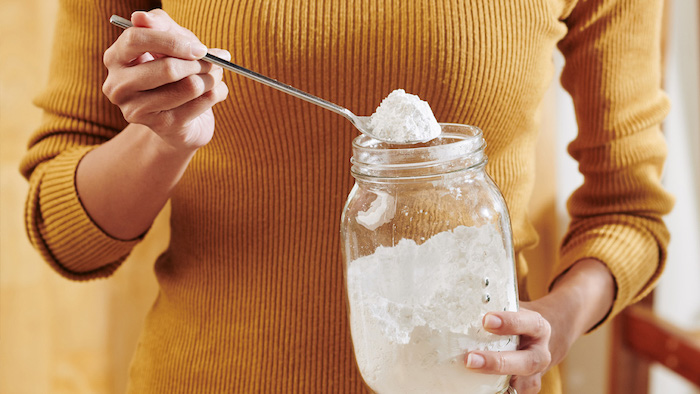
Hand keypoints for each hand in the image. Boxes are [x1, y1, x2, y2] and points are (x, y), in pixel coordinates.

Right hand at [102, 9, 228, 150]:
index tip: (198, 47)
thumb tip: (141, 16)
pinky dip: (217, 93)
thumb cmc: (173, 73)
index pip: (136, 39)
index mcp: (115, 58)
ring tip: (216, 76)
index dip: (172, 41)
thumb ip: (159, 25)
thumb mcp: (169, 42)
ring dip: (212, 78)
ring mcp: (136, 110)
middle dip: (200, 63)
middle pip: (167, 69)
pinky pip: (201, 104)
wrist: (180, 118)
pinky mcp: (161, 127)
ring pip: (189, 87)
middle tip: (216, 62)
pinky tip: (216, 92)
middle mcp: (118, 86)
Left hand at [464, 259, 615, 393]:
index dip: (510, 322)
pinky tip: (477, 388)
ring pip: (523, 384)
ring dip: (496, 381)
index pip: (528, 323)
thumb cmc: (517, 321)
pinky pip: (515, 393)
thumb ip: (495, 306)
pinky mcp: (527, 387)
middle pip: (525, 362)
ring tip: (472, 376)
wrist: (540, 338)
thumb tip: (463, 302)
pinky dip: (499, 392)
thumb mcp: (513, 309)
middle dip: (498, 362)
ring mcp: (535, 374)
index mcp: (538, 327)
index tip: (486, 320)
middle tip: (470, 359)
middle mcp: (540, 353)